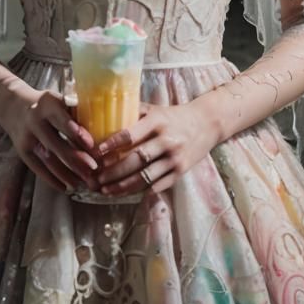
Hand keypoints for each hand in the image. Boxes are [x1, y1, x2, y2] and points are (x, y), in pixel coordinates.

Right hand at [0, 85, 100, 194]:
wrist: (13, 106)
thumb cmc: (46, 105)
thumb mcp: (58, 100)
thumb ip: (74, 113)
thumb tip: (101, 132)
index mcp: (47, 104)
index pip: (62, 120)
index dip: (77, 133)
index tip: (92, 146)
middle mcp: (35, 120)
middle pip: (56, 144)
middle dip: (76, 159)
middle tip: (93, 170)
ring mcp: (27, 138)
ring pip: (48, 160)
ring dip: (66, 173)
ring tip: (83, 182)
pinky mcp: (22, 151)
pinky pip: (38, 169)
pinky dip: (52, 179)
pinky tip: (65, 187)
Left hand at [95, 101, 217, 196]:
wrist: (207, 123)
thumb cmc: (175, 116)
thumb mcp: (156, 109)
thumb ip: (134, 113)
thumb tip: (106, 116)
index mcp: (157, 121)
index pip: (130, 134)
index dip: (112, 144)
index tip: (96, 152)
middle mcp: (166, 140)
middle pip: (135, 160)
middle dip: (113, 172)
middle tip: (96, 179)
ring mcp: (175, 157)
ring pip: (145, 177)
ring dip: (123, 186)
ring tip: (107, 191)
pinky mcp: (181, 171)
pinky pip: (159, 185)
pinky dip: (142, 191)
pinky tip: (127, 194)